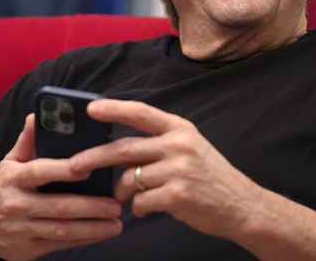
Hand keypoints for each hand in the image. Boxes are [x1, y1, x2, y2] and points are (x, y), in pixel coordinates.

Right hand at [0, 114, 122, 260]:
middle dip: (90, 207)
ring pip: (62, 230)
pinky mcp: (26, 250)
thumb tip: (38, 114)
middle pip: (58, 206)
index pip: (40, 171)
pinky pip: (59, 245)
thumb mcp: (8, 163)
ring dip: (92, 228)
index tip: (90, 167)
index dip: (65, 170)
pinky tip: (101, 233)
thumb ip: (27, 141)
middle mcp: (16, 205)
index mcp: (13, 179)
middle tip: (116, 204)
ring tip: (116, 223)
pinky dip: (82, 240)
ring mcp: (21, 230)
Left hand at [69, 100, 263, 239]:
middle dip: (94, 157)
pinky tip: (151, 208)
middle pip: (124, 148)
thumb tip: (114, 154)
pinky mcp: (178, 195)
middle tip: (74, 165)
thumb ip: (156, 145)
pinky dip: (139, 208)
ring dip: (123, 192)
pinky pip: (141, 202)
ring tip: (131, 197)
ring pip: (129, 180)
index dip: (114, 109)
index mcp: (180, 129)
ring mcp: (179, 170)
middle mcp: (179, 145)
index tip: (91, 108)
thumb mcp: (189, 150)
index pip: (141, 112)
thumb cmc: (209, 178)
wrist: (241, 206)